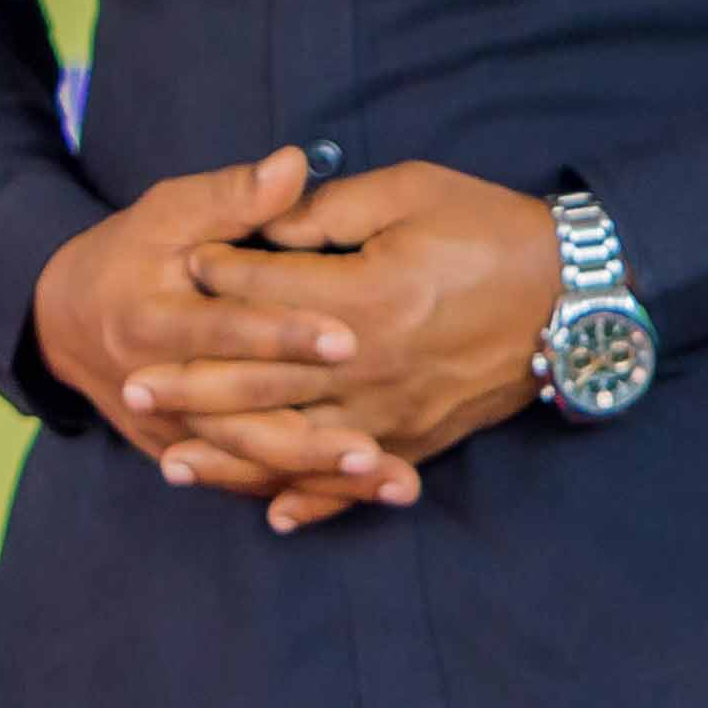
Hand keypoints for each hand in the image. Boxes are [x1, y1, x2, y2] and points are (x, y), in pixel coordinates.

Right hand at [28, 151, 381, 498]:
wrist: (63, 321)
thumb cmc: (128, 253)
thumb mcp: (168, 212)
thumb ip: (233, 196)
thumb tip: (295, 165)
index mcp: (153, 319)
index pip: (226, 330)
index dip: (283, 334)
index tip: (347, 337)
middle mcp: (159, 385)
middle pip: (241, 420)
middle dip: (312, 438)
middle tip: (376, 447)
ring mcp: (171, 430)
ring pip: (250, 462)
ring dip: (318, 475)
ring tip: (386, 478)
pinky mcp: (186, 454)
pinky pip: (247, 483)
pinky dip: (302, 494)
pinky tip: (359, 499)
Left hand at [167, 166, 566, 527]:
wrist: (576, 296)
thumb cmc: (490, 229)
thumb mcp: (411, 192)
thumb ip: (329, 210)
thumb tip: (264, 221)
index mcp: (364, 299)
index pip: (267, 296)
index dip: (217, 278)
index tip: (176, 268)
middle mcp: (371, 368)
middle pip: (261, 382)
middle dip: (191, 386)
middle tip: (131, 388)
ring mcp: (394, 413)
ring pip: (295, 445)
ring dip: (230, 456)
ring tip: (172, 463)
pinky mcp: (419, 439)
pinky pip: (354, 481)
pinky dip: (314, 502)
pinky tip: (273, 515)